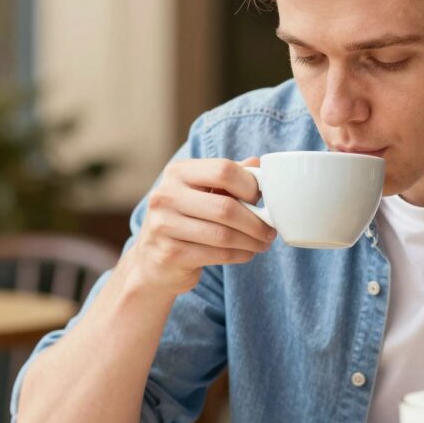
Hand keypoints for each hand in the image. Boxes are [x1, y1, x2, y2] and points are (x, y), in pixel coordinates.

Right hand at [130, 156, 276, 295]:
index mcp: (177, 173)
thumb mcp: (202, 192)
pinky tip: (247, 253)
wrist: (152, 260)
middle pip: (226, 207)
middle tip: (271, 230)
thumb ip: (227, 177)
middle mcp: (166, 196)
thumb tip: (258, 162)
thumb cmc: (185, 219)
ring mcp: (164, 226)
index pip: (223, 170)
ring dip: (252, 241)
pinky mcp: (169, 254)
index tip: (262, 200)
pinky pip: (217, 255)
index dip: (250, 185)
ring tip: (263, 243)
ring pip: (223, 235)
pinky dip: (240, 255)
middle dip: (256, 221)